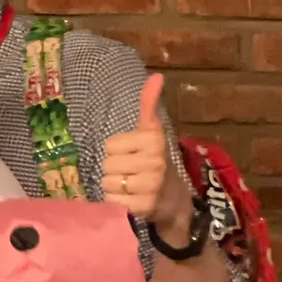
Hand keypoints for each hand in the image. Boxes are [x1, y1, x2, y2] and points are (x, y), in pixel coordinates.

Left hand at [101, 75, 192, 235]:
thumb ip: (148, 105)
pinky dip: (116, 202)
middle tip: (132, 173)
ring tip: (131, 187)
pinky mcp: (143, 206)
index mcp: (154, 139)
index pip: (110, 145)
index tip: (134, 154)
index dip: (118, 151)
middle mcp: (154, 160)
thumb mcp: (152, 132)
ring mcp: (150, 184)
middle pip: (107, 164)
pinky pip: (111, 200)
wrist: (175, 199)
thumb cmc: (156, 161)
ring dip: (114, 187)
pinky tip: (131, 200)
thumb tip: (156, 75)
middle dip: (115, 169)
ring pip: (107, 182)